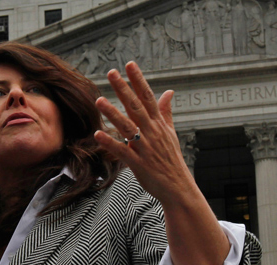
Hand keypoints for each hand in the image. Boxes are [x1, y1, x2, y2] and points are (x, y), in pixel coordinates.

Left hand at [94, 62, 229, 264]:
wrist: (178, 187)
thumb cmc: (172, 160)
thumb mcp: (170, 133)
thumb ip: (166, 112)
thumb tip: (168, 92)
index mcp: (159, 124)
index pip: (148, 97)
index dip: (138, 80)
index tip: (129, 64)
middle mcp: (152, 133)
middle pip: (136, 107)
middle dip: (123, 89)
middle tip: (111, 73)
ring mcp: (145, 148)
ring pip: (127, 127)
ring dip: (113, 114)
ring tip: (98, 100)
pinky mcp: (138, 163)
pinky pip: (122, 151)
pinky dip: (110, 143)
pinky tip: (98, 134)